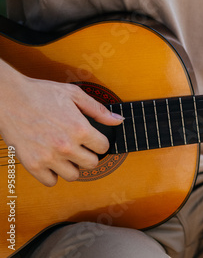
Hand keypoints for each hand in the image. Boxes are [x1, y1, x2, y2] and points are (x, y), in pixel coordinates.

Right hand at [0, 72, 123, 186]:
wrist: (9, 98)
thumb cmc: (41, 93)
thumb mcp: (74, 95)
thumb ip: (99, 110)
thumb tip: (118, 120)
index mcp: (79, 129)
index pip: (104, 147)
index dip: (100, 142)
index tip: (93, 139)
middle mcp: (66, 146)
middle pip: (92, 164)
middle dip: (89, 155)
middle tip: (80, 148)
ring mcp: (49, 157)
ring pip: (74, 176)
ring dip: (72, 166)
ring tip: (66, 155)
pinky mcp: (32, 164)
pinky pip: (51, 182)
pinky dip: (53, 174)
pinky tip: (52, 162)